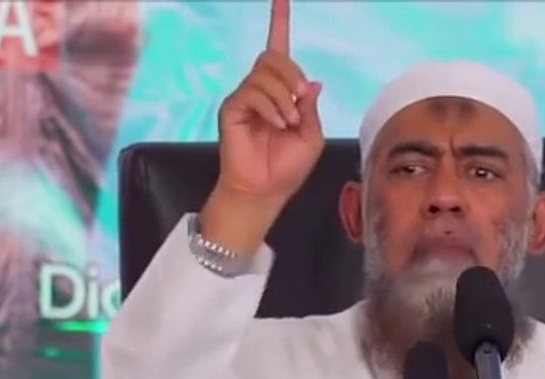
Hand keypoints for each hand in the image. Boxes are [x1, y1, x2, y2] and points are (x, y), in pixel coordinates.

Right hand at [214, 0, 323, 205]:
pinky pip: (253, 91)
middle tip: (302, 100)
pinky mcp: (232, 107)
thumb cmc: (287, 167)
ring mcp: (244, 97)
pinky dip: (271, 107)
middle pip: (275, 57)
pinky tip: (278, 124)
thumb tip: (312, 83)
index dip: (279, 22)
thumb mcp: (311, 136)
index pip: (279, 49)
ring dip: (284, 96)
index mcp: (281, 92)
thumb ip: (311, 108)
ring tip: (289, 122)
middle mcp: (260, 89)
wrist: (265, 190)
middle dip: (292, 74)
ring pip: (265, 72)